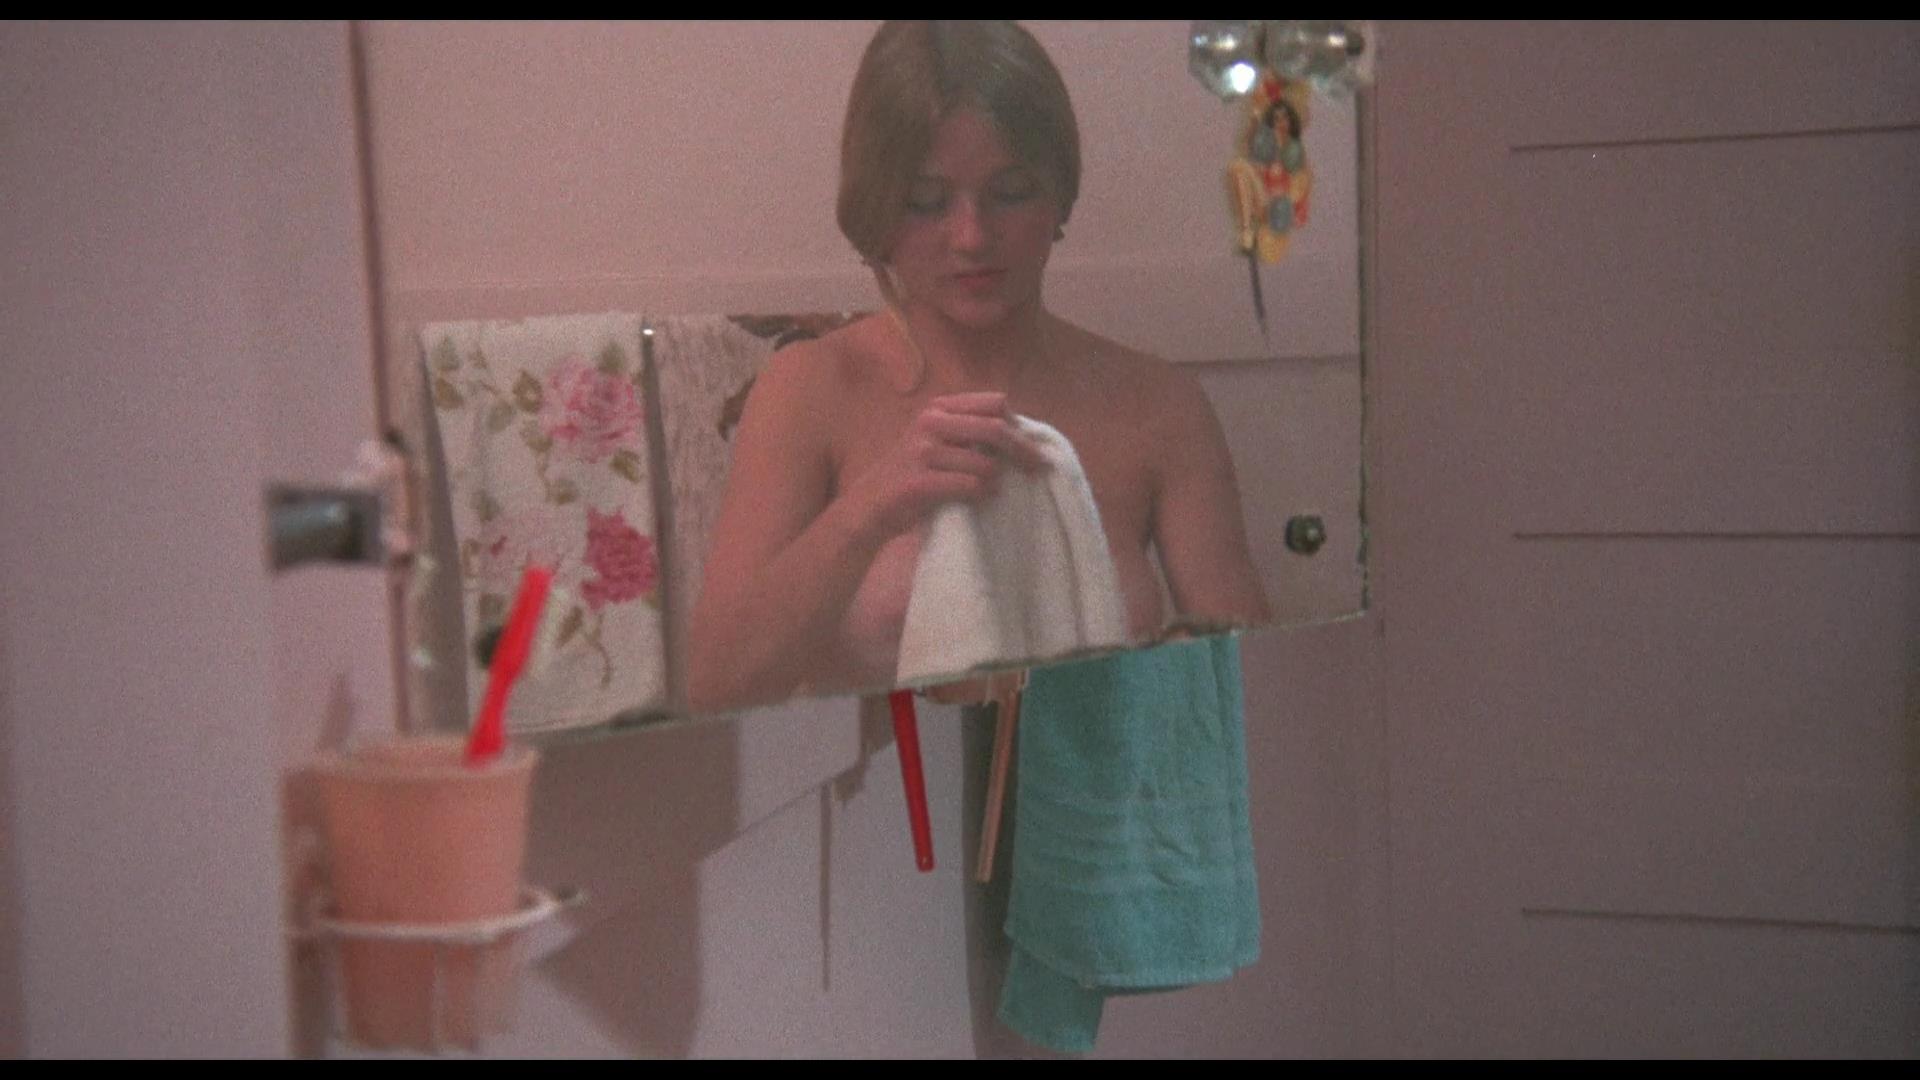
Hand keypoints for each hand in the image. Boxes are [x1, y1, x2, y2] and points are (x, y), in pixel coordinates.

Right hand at [851, 391, 1049, 539]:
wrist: (871, 504)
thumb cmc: (914, 473)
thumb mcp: (936, 440)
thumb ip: (968, 430)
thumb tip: (1021, 433)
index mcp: (939, 407)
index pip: (994, 403)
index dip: (1018, 424)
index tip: (1032, 445)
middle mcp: (930, 422)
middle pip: (995, 428)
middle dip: (1023, 450)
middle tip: (1039, 468)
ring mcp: (922, 452)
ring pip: (985, 463)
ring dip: (997, 480)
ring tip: (996, 489)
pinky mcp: (918, 482)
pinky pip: (969, 485)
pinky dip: (983, 494)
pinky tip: (982, 499)